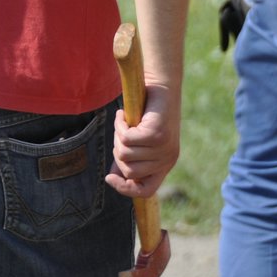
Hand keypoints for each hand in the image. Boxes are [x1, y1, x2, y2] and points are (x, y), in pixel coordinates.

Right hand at [105, 86, 179, 200]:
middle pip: (128, 171)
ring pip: (124, 154)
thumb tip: (113, 177)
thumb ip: (129, 158)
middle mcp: (167, 160)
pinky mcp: (157, 135)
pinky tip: (124, 114)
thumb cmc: (148, 113)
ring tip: (125, 121)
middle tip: (123, 132)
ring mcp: (163, 148)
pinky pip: (126, 138)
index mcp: (165, 165)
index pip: (146, 191)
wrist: (162, 86)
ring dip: (119, 135)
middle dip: (118, 151)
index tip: (109, 177)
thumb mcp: (139, 141)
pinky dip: (120, 125)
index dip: (126, 189)